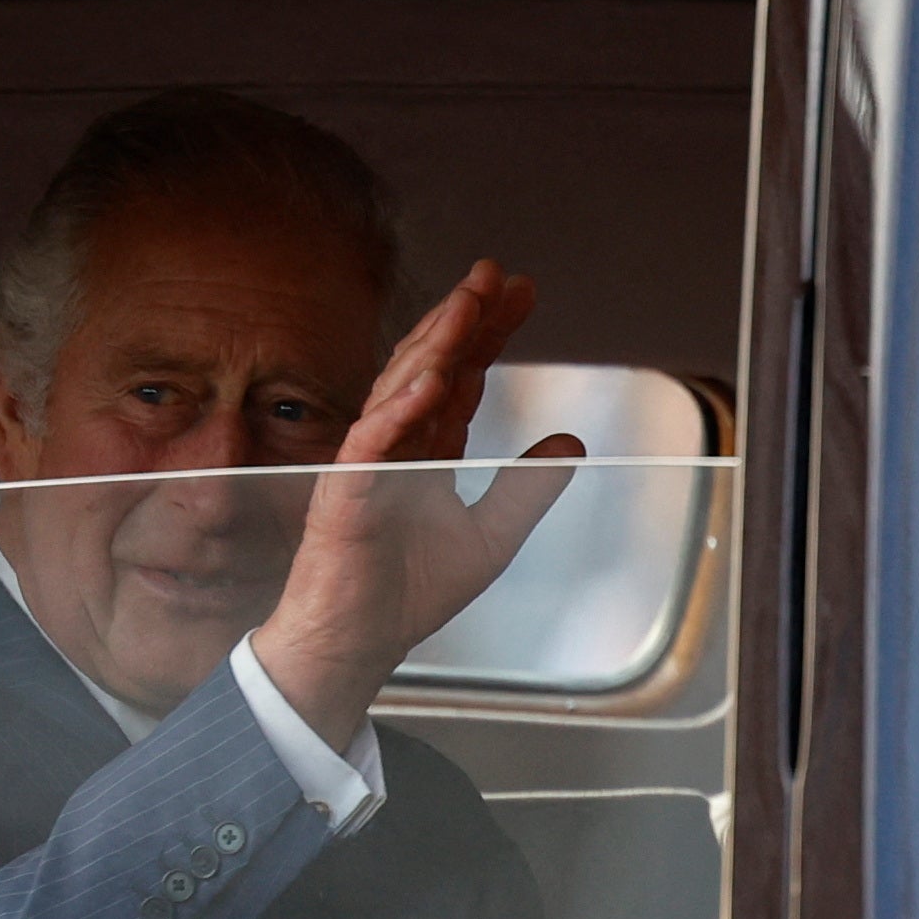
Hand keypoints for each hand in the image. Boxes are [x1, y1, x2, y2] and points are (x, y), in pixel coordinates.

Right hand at [245, 259, 579, 750]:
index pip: (462, 375)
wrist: (358, 644)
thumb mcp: (493, 536)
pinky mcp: (347, 491)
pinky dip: (401, 406)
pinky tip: (431, 377)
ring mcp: (368, 462)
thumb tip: (572, 441)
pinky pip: (372, 439)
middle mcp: (396, 445)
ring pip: (401, 388)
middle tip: (497, 274)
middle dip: (464, 318)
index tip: (524, 292)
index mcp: (426, 449)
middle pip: (432, 364)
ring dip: (434, 343)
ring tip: (467, 304)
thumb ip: (528, 486)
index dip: (491, 333)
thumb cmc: (409, 594)